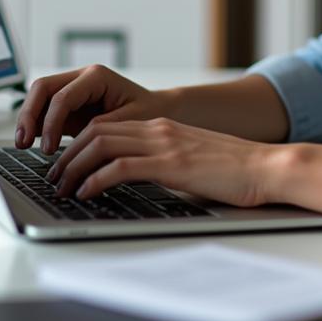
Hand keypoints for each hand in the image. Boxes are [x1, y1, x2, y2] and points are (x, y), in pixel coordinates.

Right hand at [14, 64, 165, 152]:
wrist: (161, 110)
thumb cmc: (151, 112)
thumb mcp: (132, 121)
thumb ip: (104, 128)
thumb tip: (79, 142)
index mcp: (97, 77)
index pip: (63, 96)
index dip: (51, 122)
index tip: (49, 148)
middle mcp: (82, 79)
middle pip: (43, 88)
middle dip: (29, 114)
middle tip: (23, 141)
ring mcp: (74, 91)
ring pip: (39, 98)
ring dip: (28, 119)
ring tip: (22, 144)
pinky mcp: (70, 107)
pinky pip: (45, 112)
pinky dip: (36, 126)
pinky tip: (31, 143)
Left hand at [46, 117, 278, 207]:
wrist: (267, 167)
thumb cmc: (236, 170)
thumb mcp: (193, 161)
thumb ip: (166, 163)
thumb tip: (141, 180)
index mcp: (163, 127)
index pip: (107, 126)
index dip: (79, 145)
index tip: (66, 165)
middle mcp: (159, 130)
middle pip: (96, 132)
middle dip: (67, 156)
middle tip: (54, 178)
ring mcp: (165, 144)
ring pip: (101, 145)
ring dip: (74, 167)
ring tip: (63, 187)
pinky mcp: (171, 165)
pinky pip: (120, 168)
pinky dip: (96, 180)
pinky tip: (87, 194)